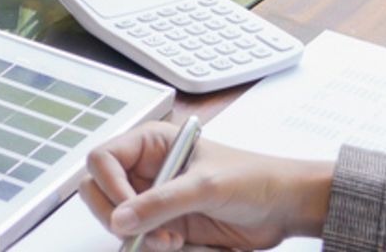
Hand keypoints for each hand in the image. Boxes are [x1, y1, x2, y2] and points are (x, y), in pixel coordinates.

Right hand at [79, 121, 333, 250]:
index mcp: (150, 144)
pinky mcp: (165, 225)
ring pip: (119, 221)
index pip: (103, 160)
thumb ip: (160, 202)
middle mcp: (146, 170)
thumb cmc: (254, 179)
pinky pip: (142, 239)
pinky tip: (180, 242)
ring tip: (172, 239)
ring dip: (140, 235)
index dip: (108, 184)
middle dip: (119, 216)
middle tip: (142, 230)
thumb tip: (120, 218)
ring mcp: (154, 200)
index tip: (125, 209)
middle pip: (99, 192)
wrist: (285, 208)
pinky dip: (155, 246)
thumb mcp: (205, 186)